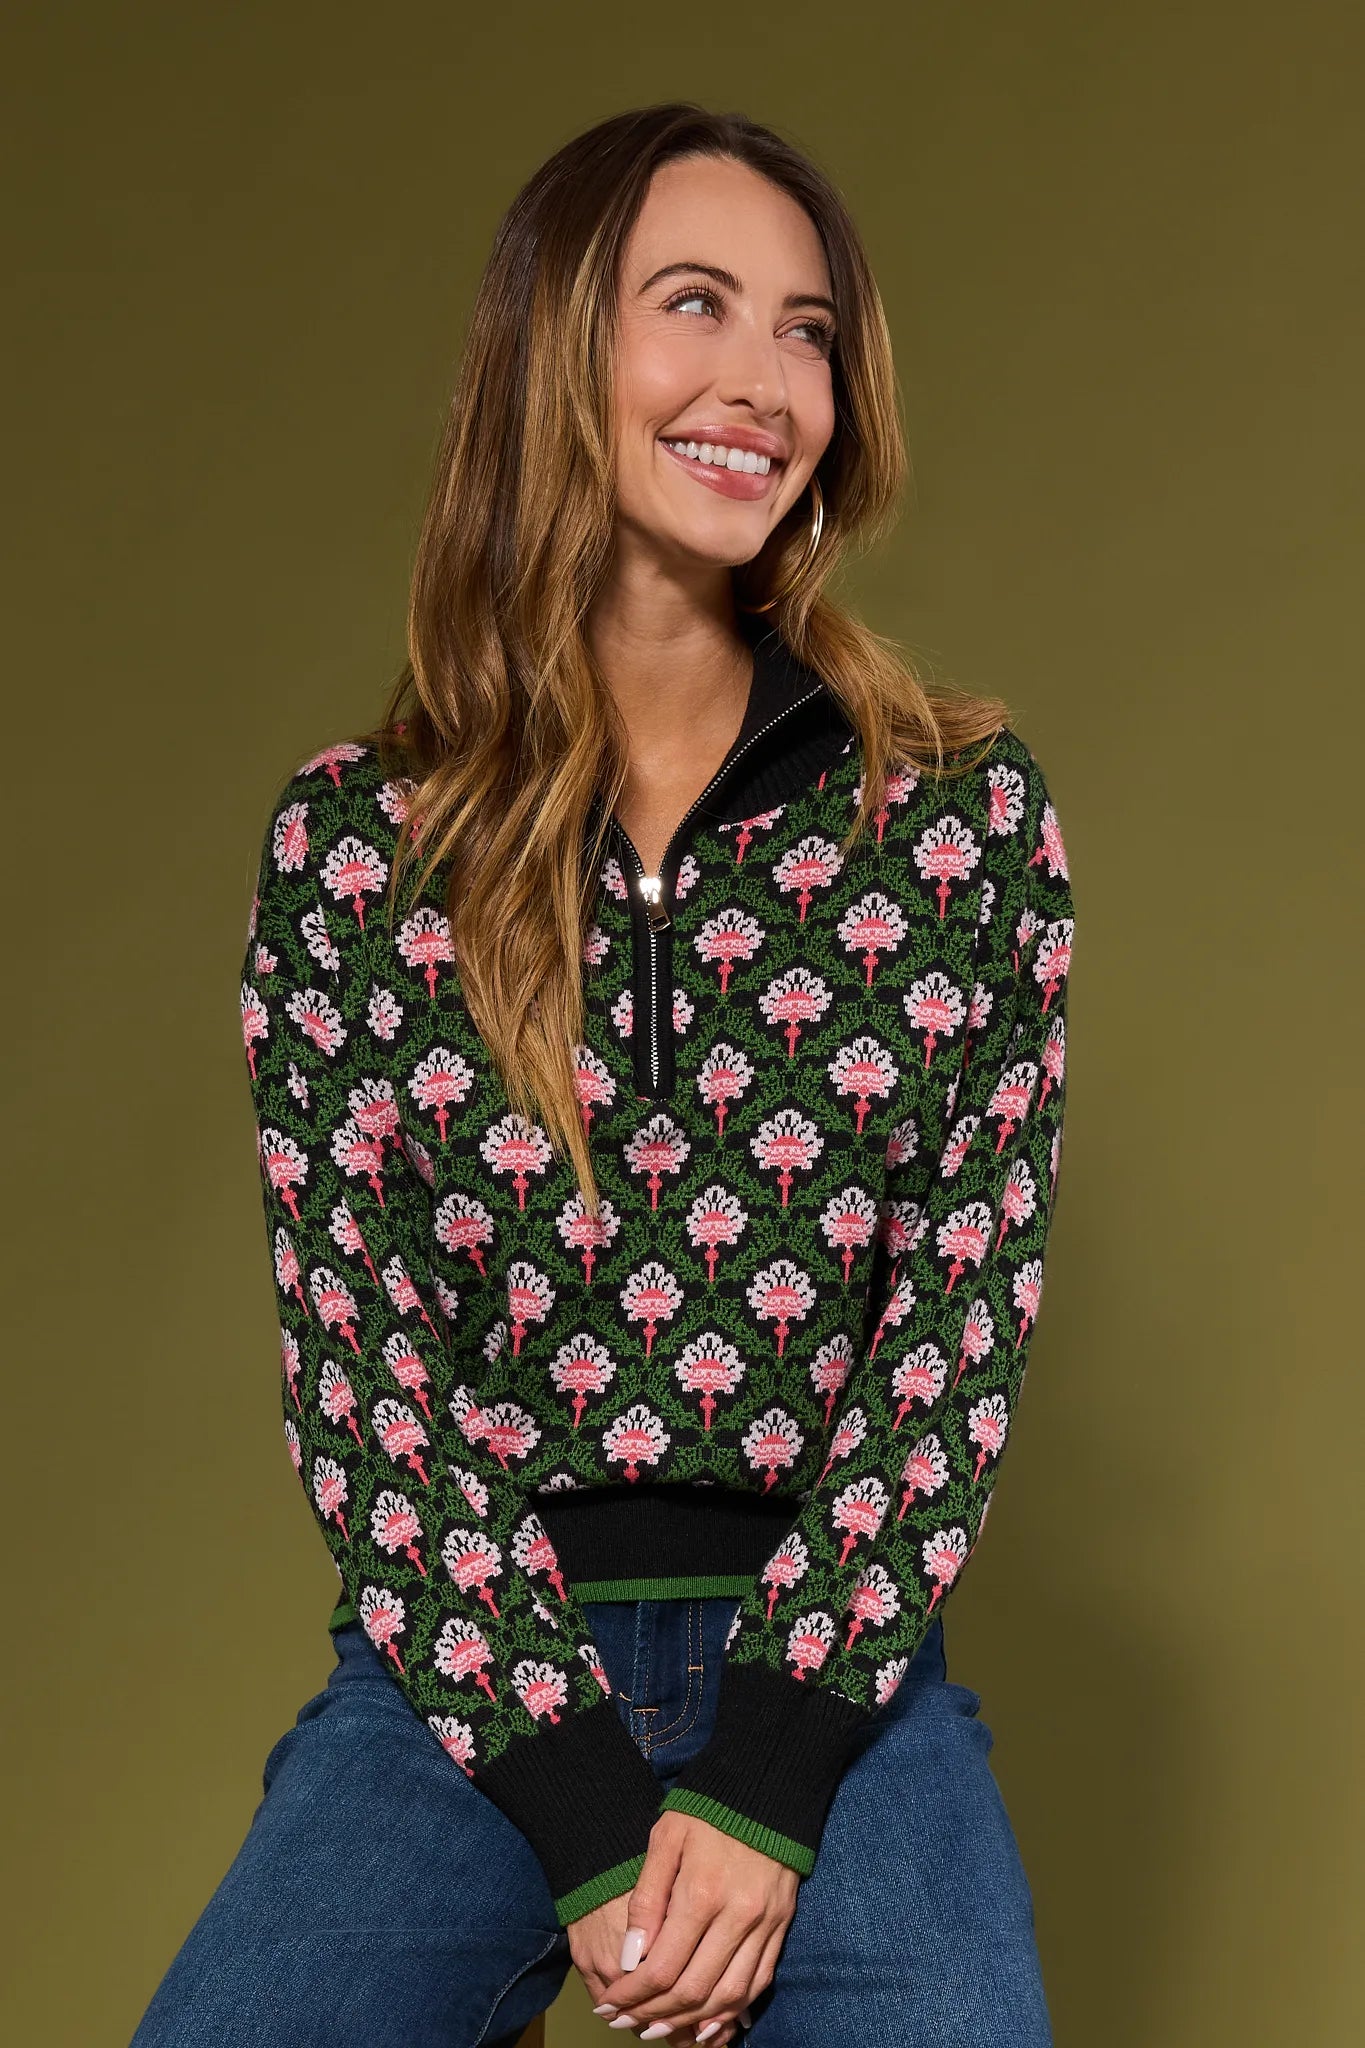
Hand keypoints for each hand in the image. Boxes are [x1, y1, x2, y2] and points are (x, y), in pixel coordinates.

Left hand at [576, 1810, 796, 2039]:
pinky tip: (708, 2021)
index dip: (631, 1997)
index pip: (662, 1968)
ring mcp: (764, 1924)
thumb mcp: (666, 1838)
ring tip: (659, 2029)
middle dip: (654, 2016)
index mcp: (702, 1893)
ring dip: (691, 2022)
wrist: (768, 1784)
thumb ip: (647, 1898)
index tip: (609, 2007)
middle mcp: (737, 1916)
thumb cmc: (708, 1808)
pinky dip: (732, 2010)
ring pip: (728, 1997)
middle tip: (626, 2025)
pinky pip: (758, 1983)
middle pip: (693, 1991)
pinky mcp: (781, 1925)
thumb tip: (630, 1958)